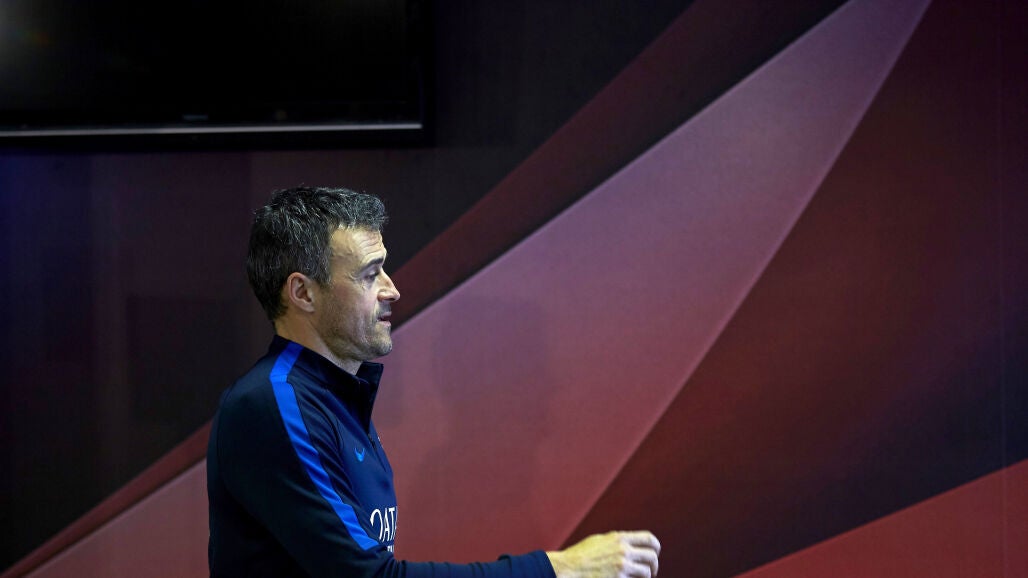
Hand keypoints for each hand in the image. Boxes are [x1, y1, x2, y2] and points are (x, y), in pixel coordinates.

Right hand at [546, 531, 660, 577]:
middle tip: (652, 571)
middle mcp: (623, 550)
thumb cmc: (581, 555)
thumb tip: (628, 544)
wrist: (569, 568)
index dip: (655, 546)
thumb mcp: (599, 540)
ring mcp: (622, 565)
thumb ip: (615, 541)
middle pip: (651, 556)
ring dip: (647, 576)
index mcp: (619, 538)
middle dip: (654, 565)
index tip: (655, 553)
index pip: (648, 538)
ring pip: (646, 571)